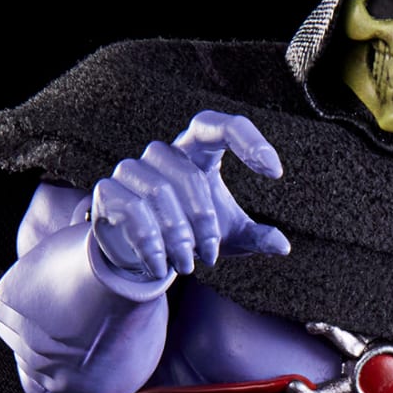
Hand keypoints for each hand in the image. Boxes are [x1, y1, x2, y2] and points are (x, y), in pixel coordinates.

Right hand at [91, 110, 289, 282]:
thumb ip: (256, 236)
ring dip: (178, 237)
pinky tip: (160, 267)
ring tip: (186, 265)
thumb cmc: (190, 233)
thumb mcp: (228, 236)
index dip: (249, 140)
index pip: (220, 125)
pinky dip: (150, 245)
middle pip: (189, 176)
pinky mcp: (109, 192)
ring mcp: (132, 169)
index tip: (276, 173)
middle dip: (204, 223)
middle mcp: (163, 153)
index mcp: (196, 151)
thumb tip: (283, 246)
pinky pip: (133, 212)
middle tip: (209, 258)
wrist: (139, 252)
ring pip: (160, 192)